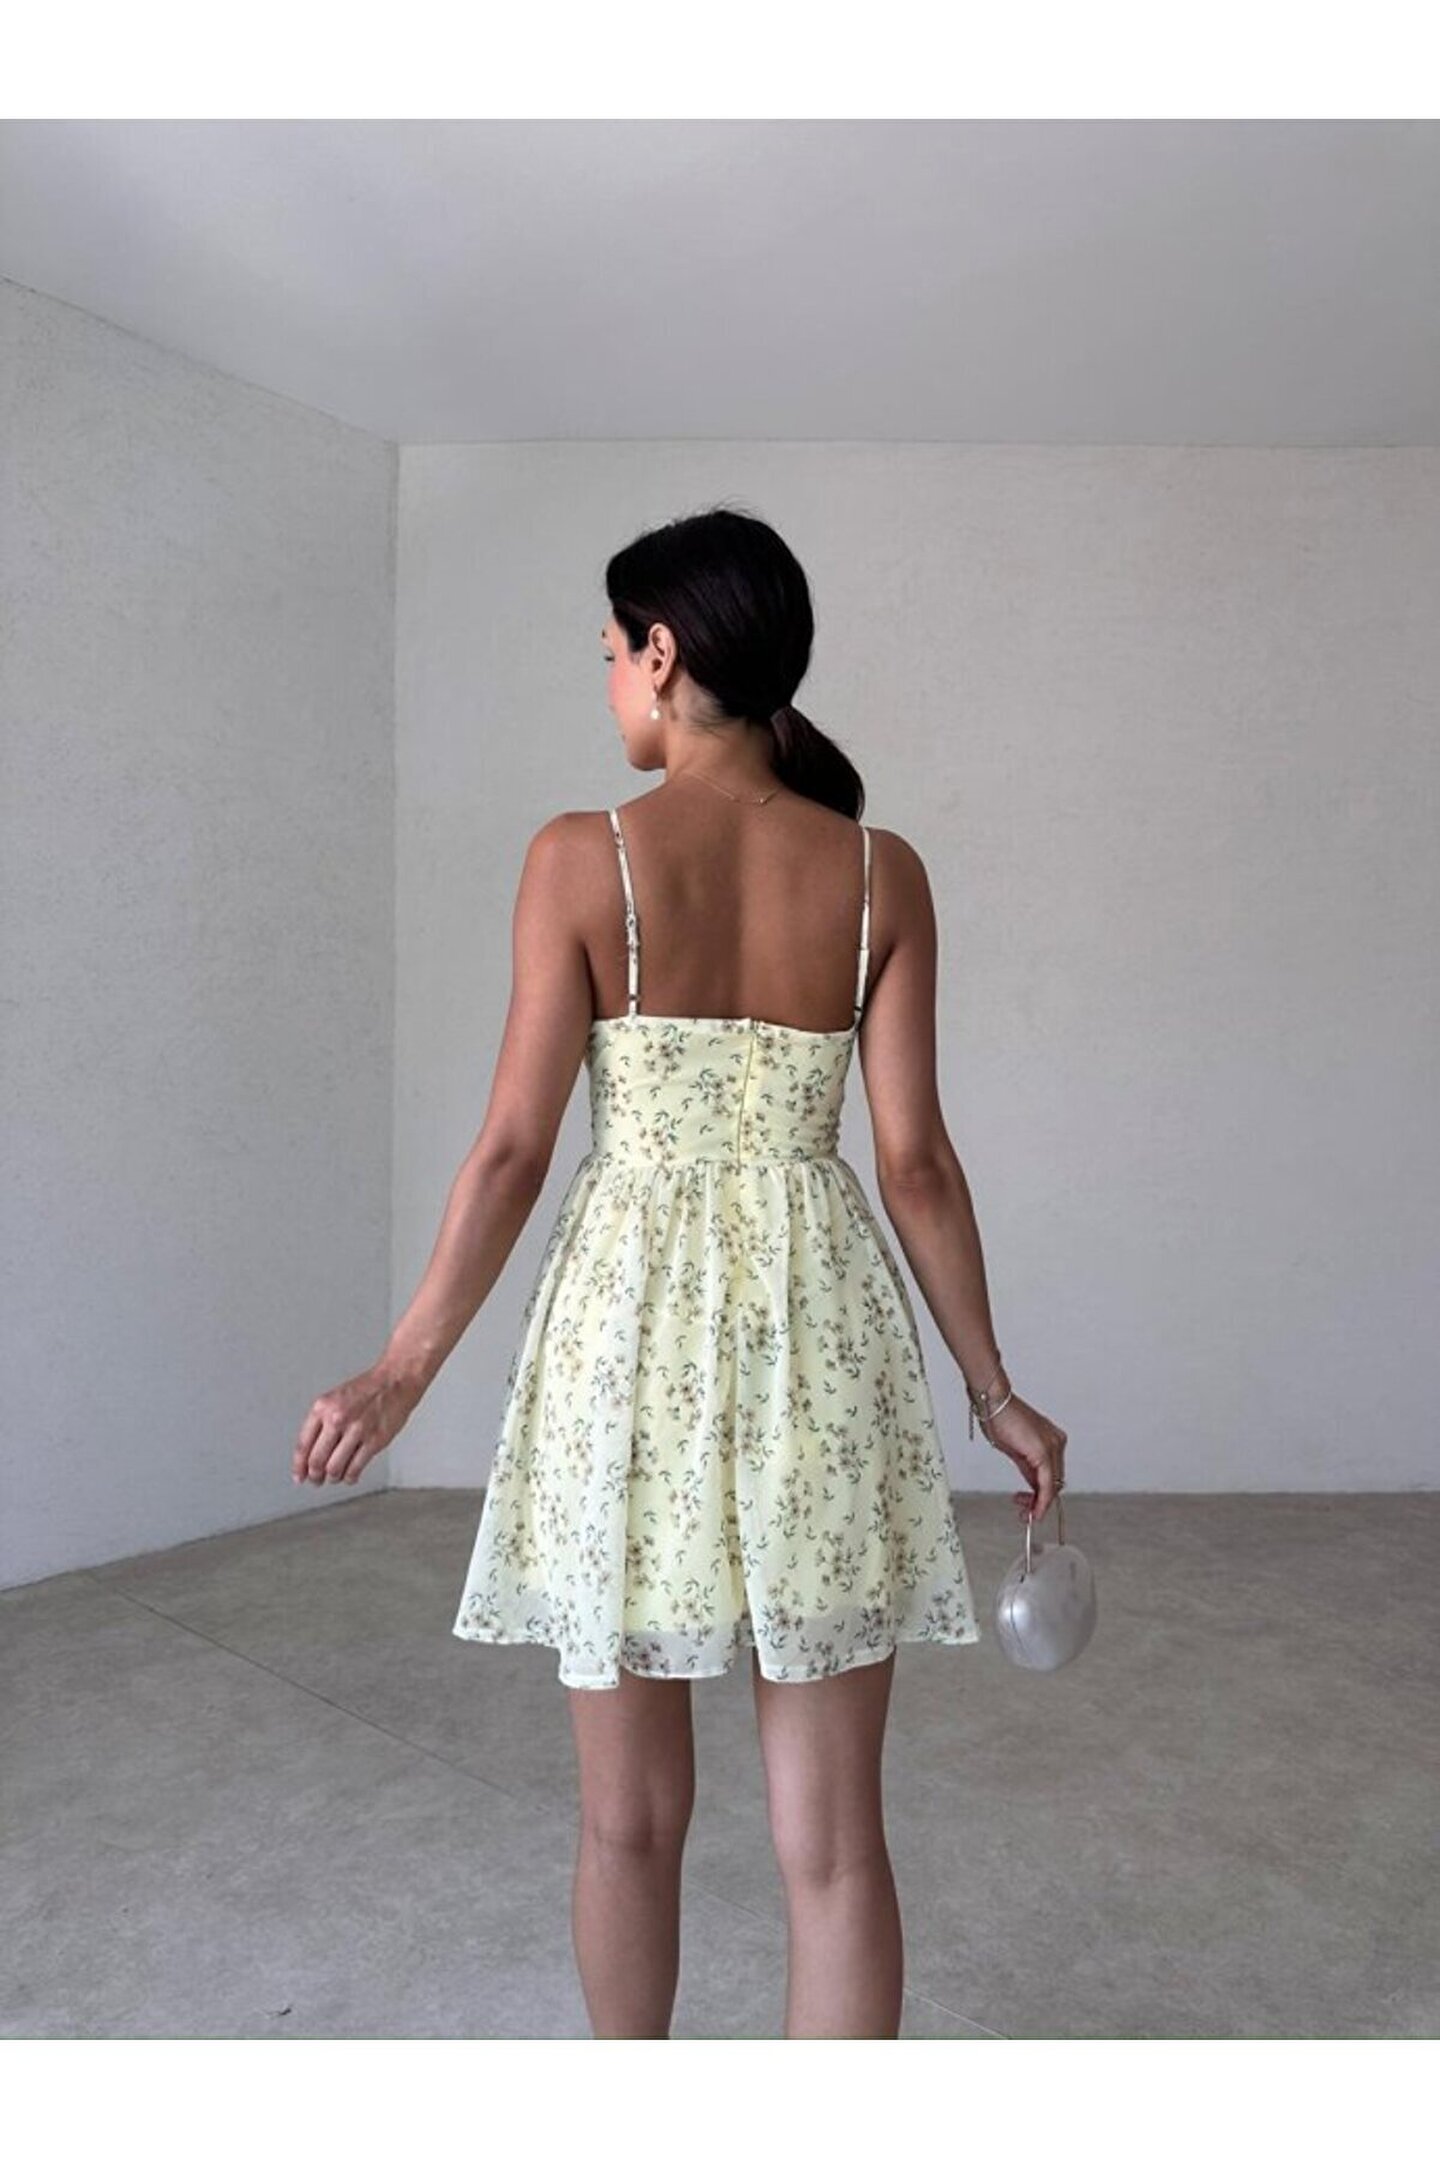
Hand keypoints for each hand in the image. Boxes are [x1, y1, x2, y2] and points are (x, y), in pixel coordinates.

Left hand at [292, 1362, 420, 1487]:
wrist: (394, 1381)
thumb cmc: (366, 1390)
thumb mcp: (334, 1399)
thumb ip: (321, 1423)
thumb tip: (310, 1452)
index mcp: (322, 1408)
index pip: (303, 1444)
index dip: (299, 1465)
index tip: (300, 1475)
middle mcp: (337, 1419)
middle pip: (316, 1460)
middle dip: (315, 1476)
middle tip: (316, 1480)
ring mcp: (356, 1430)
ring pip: (334, 1468)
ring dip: (332, 1478)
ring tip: (335, 1477)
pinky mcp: (374, 1441)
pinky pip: (355, 1468)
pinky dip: (350, 1477)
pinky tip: (350, 1475)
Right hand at [978, 1391, 1067, 1525]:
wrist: (993, 1402)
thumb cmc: (999, 1418)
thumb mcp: (1016, 1449)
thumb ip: (1027, 1467)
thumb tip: (1031, 1486)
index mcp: (1052, 1440)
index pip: (1052, 1474)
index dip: (1041, 1494)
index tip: (1029, 1504)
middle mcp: (1057, 1443)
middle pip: (1055, 1482)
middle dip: (1040, 1501)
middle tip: (1024, 1511)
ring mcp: (1053, 1446)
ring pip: (1053, 1485)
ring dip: (1040, 1503)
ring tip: (1025, 1512)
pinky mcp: (1044, 1452)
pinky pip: (1047, 1483)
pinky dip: (1042, 1500)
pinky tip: (1033, 1509)